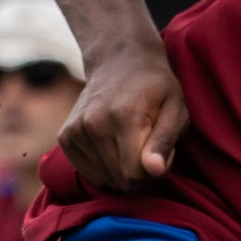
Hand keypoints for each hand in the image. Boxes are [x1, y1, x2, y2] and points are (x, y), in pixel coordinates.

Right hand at [54, 26, 191, 191]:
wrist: (118, 61)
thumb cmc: (156, 89)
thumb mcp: (176, 109)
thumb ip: (165, 141)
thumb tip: (154, 171)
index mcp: (124, 116)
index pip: (137, 174)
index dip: (154, 168)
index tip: (159, 147)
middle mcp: (94, 123)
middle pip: (121, 180)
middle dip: (138, 170)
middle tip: (145, 142)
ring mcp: (75, 130)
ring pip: (104, 179)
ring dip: (120, 168)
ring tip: (128, 140)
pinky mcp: (65, 137)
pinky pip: (89, 174)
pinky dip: (103, 166)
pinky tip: (111, 143)